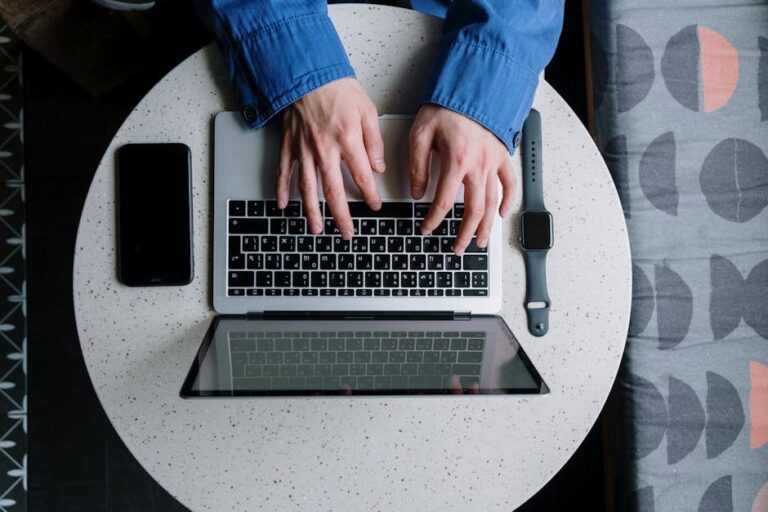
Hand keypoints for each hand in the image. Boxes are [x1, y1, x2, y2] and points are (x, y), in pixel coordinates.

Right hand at [277, 78, 385, 238]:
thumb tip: (378, 167)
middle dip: (342, 216)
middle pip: (334, 191)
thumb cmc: (337, 88)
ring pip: (308, 188)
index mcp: (347, 141)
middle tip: (347, 233)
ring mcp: (304, 150)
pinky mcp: (289, 146)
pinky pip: (284, 172)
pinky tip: (283, 206)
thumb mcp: (367, 110)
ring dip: (312, 212)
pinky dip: (281, 190)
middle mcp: (324, 150)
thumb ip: (374, 142)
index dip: (370, 195)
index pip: (362, 177)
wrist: (307, 73)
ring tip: (317, 229)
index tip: (374, 206)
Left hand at [409, 105, 514, 254]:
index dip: (433, 220)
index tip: (426, 229)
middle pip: (473, 209)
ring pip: (492, 202)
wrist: (472, 86)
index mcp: (456, 161)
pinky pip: (509, 183)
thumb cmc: (447, 106)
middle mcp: (478, 165)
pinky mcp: (502, 156)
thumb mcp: (421, 133)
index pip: (442, 201)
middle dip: (464, 233)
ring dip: (486, 226)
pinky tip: (501, 214)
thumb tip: (416, 192)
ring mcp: (493, 162)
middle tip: (457, 248)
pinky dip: (508, 201)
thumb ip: (418, 165)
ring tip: (480, 242)